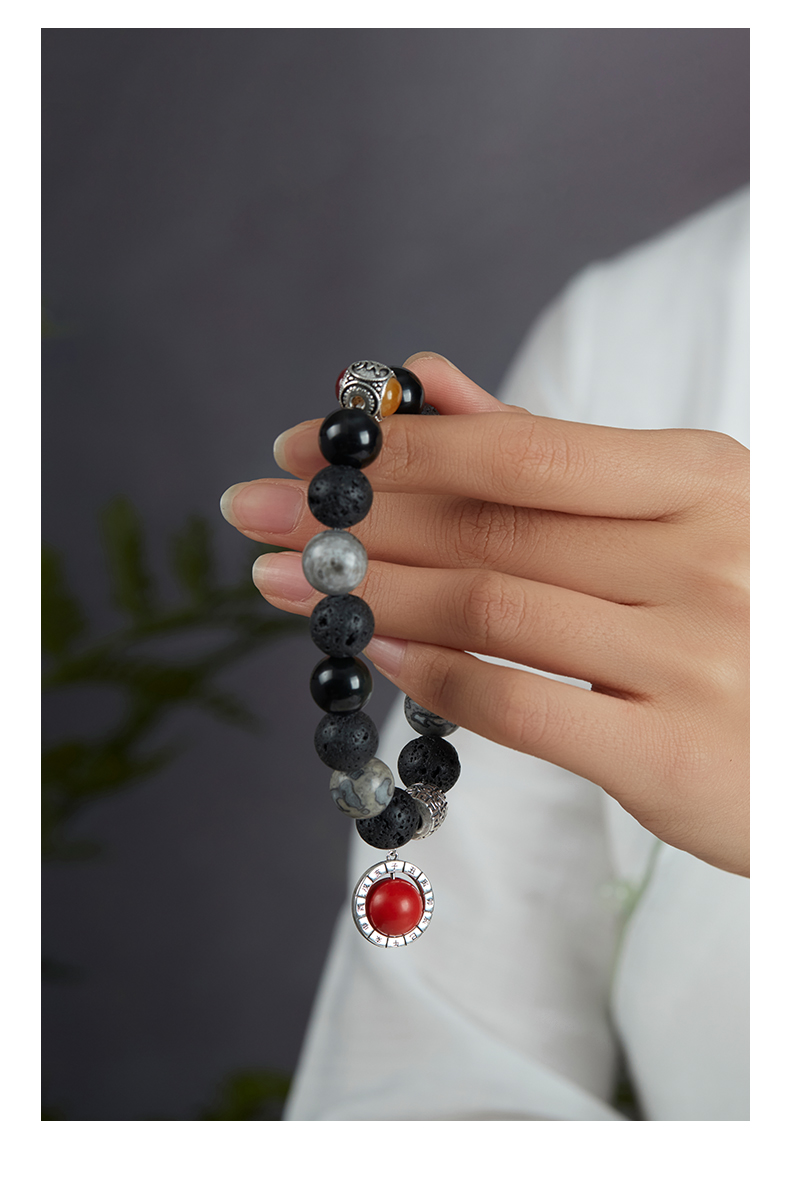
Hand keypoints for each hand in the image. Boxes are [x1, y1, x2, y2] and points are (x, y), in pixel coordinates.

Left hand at [220, 353, 748, 876]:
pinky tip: (370, 654)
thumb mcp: (683, 515)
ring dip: (367, 592)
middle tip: (254, 513)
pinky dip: (427, 676)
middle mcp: (705, 556)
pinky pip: (513, 704)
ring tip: (288, 581)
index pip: (518, 450)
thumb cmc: (753, 615)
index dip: (395, 448)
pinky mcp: (670, 756)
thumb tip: (426, 383)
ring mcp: (692, 658)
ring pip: (486, 608)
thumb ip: (557, 457)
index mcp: (706, 479)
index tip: (299, 450)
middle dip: (352, 516)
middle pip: (487, 526)